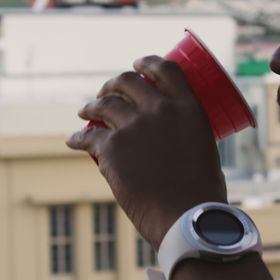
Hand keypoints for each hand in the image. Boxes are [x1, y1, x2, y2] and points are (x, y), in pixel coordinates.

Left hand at [66, 56, 226, 246]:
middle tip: (106, 92)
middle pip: (129, 81)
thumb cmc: (201, 193)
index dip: (148, 62)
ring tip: (85, 112)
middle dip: (113, 84)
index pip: (166, 69)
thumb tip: (170, 141)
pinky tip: (75, 140)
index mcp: (188, 107)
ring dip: (92, 105)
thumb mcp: (204, 148)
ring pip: (104, 104)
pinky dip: (79, 138)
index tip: (137, 64)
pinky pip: (88, 136)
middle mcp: (160, 109)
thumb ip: (186, 136)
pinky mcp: (112, 147)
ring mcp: (134, 126)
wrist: (186, 217)